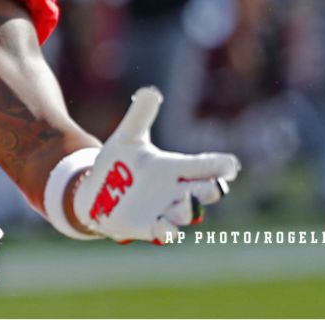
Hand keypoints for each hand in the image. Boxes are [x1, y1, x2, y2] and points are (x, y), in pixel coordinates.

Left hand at [73, 87, 238, 243]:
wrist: (94, 190)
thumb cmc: (119, 163)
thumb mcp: (128, 137)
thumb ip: (140, 116)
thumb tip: (150, 91)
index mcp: (176, 167)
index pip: (206, 166)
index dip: (220, 166)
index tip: (230, 166)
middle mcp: (176, 190)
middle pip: (205, 192)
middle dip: (210, 190)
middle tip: (210, 186)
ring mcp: (165, 210)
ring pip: (187, 213)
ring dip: (187, 209)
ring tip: (182, 202)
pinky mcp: (149, 227)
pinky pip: (166, 233)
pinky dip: (167, 231)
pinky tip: (164, 228)